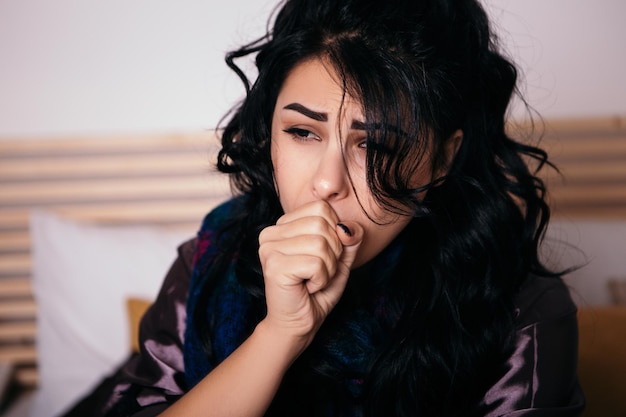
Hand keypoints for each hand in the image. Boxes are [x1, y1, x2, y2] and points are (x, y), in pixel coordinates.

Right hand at [258, 200, 362, 344]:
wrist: (299, 323)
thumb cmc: (317, 290)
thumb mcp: (341, 259)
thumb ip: (349, 237)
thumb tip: (348, 227)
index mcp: (283, 224)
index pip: (322, 208)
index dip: (334, 233)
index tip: (321, 257)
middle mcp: (271, 232)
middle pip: (322, 224)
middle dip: (333, 253)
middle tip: (317, 272)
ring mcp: (269, 248)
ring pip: (321, 244)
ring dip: (327, 269)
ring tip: (312, 280)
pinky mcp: (274, 266)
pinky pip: (316, 263)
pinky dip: (321, 279)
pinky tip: (307, 287)